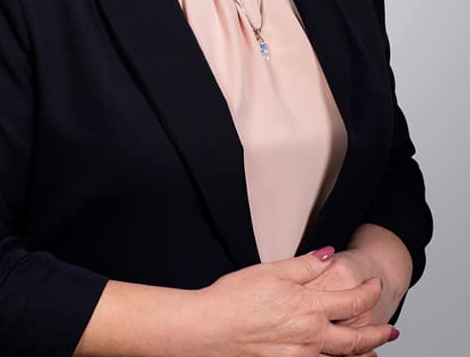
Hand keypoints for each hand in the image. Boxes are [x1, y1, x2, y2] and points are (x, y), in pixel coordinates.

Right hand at [191, 248, 398, 356]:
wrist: (208, 328)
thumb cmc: (235, 297)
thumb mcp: (272, 270)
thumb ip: (305, 265)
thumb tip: (329, 255)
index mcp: (309, 307)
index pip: (353, 301)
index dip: (370, 293)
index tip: (375, 286)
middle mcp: (310, 337)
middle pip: (356, 340)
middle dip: (378, 335)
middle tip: (392, 332)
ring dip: (360, 355)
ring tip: (372, 352)